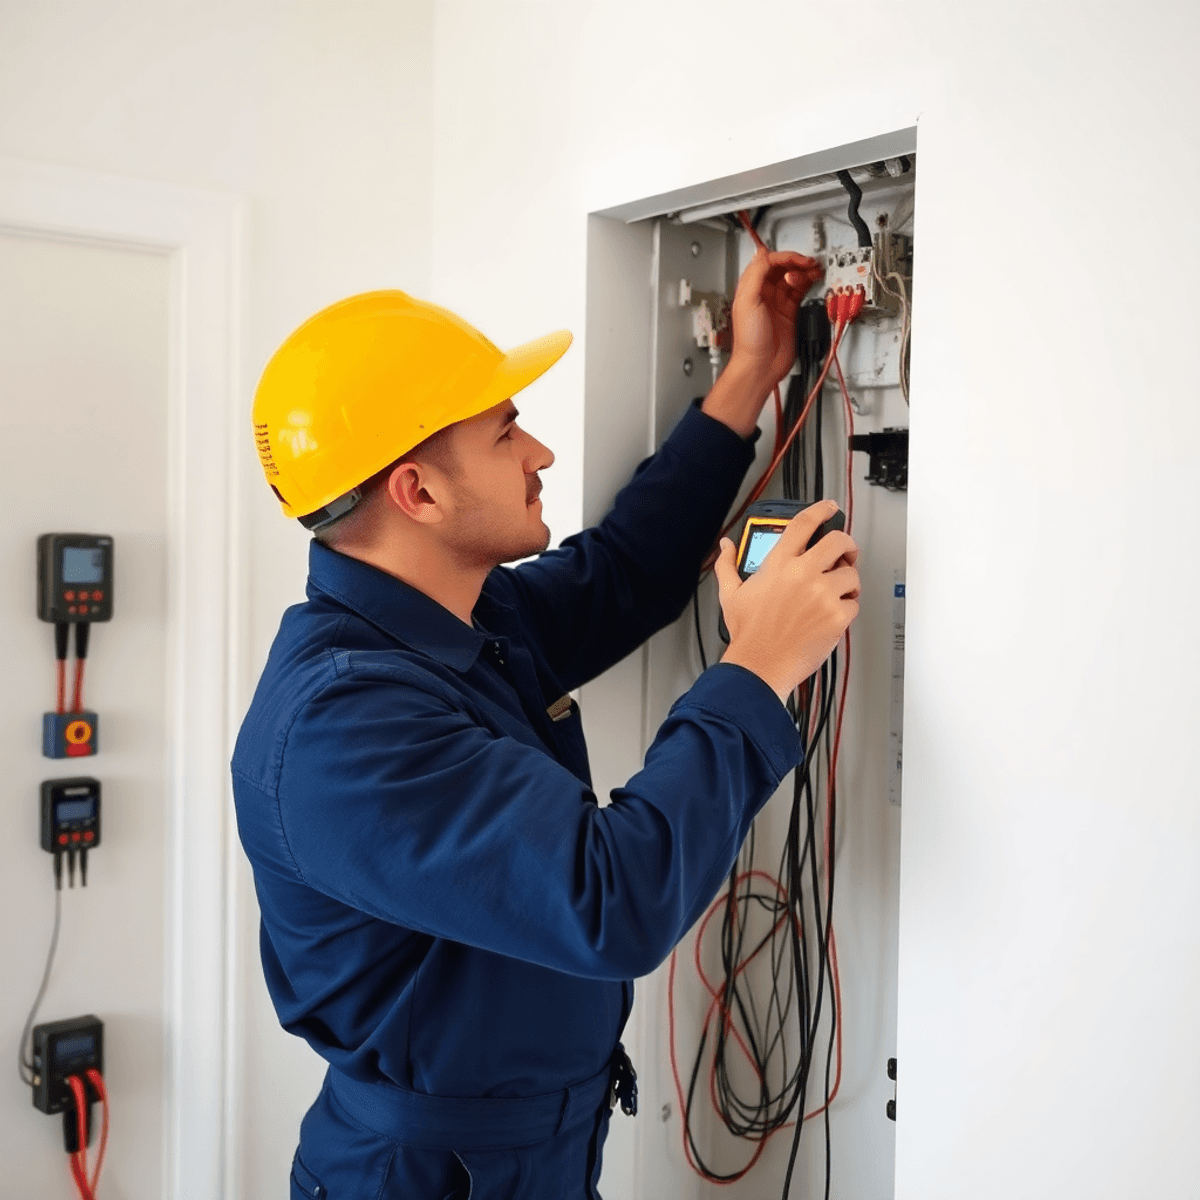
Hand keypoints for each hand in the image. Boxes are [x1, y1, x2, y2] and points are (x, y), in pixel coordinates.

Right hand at [715, 501, 859, 701]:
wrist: (760, 666)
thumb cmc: (748, 634)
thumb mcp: (731, 594)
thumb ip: (728, 565)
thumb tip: (726, 547)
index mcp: (778, 564)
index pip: (804, 524)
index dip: (821, 510)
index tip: (829, 508)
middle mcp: (803, 574)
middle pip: (839, 541)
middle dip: (846, 545)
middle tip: (845, 553)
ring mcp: (822, 594)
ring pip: (852, 574)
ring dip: (848, 582)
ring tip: (835, 593)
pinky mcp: (836, 616)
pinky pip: (854, 603)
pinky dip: (848, 608)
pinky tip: (832, 614)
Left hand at [728, 248, 823, 390]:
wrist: (761, 365)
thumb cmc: (749, 340)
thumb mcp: (748, 302)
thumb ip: (755, 276)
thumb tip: (763, 255)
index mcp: (751, 288)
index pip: (768, 262)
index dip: (784, 257)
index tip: (798, 259)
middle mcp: (764, 293)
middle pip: (782, 267)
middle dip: (796, 262)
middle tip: (809, 263)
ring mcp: (777, 302)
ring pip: (793, 278)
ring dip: (804, 271)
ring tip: (814, 270)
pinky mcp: (789, 312)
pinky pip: (799, 292)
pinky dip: (808, 283)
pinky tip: (813, 280)